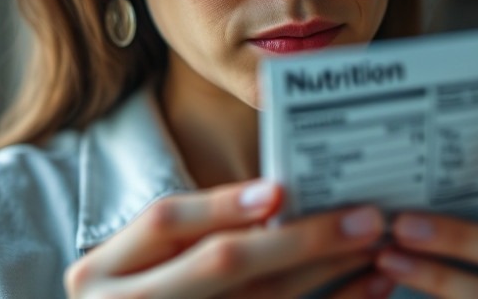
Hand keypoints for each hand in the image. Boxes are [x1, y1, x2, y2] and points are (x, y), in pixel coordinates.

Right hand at [64, 180, 393, 297]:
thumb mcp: (133, 271)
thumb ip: (185, 241)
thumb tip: (277, 200)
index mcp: (100, 274)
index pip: (165, 221)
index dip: (222, 204)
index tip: (281, 190)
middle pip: (221, 265)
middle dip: (299, 240)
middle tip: (364, 219)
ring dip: (326, 277)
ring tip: (377, 253)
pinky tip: (366, 292)